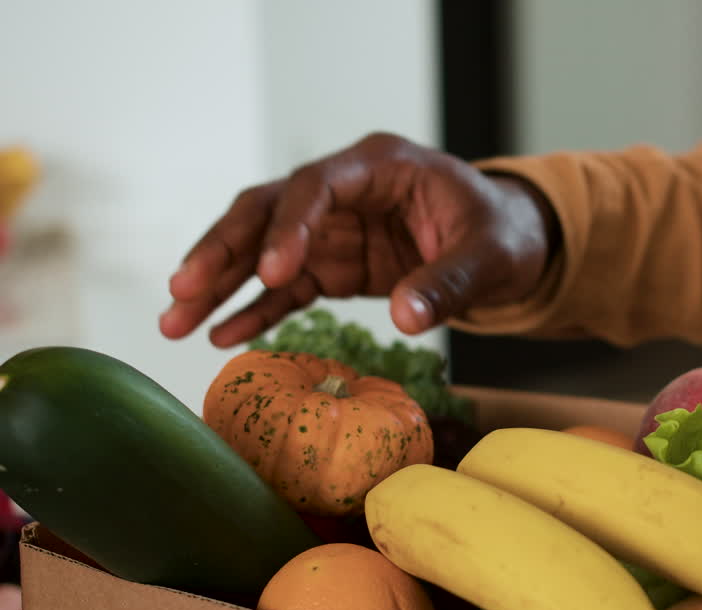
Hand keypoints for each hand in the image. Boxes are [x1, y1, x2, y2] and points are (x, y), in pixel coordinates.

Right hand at [159, 132, 555, 346]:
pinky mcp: (334, 265)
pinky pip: (285, 289)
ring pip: (262, 249)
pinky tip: (220, 336)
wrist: (513, 245)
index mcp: (381, 165)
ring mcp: (334, 229)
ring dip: (220, 283)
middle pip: (268, 211)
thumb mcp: (492, 256)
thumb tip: (407, 317)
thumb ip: (450, 282)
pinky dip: (255, 311)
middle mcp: (345, 191)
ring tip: (174, 323)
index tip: (274, 272)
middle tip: (183, 290)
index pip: (316, 186)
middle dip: (224, 249)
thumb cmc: (505, 235)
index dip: (290, 227)